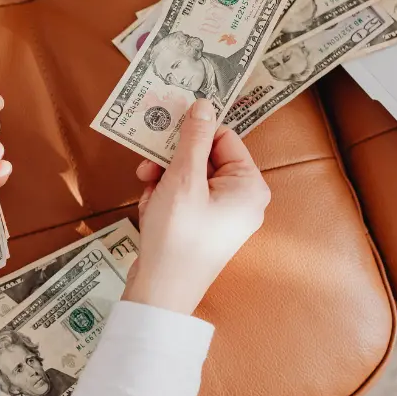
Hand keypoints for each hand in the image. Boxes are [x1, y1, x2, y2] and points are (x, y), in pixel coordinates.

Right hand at [124, 98, 270, 314]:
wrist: (161, 292)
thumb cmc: (177, 236)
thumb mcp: (183, 179)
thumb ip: (193, 138)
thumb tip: (204, 104)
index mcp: (249, 185)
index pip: (223, 138)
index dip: (192, 134)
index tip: (164, 133)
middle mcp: (242, 199)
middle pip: (204, 157)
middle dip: (172, 161)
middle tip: (147, 169)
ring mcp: (223, 215)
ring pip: (189, 176)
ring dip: (163, 181)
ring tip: (149, 196)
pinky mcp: (203, 228)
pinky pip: (183, 197)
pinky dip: (163, 199)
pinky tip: (150, 211)